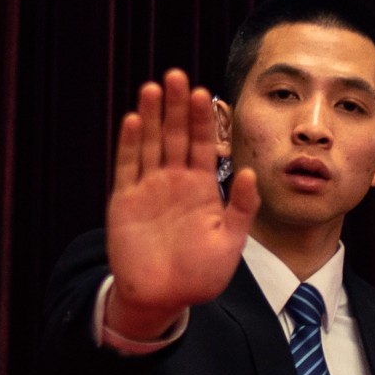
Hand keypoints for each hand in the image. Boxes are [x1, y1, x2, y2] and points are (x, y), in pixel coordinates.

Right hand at [104, 69, 258, 340]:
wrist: (164, 299)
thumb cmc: (200, 274)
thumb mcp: (230, 241)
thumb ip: (241, 207)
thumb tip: (249, 173)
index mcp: (200, 187)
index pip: (202, 144)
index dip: (202, 120)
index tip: (205, 93)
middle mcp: (174, 181)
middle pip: (175, 135)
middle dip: (176, 106)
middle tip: (177, 75)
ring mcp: (148, 188)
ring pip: (150, 143)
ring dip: (152, 116)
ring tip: (154, 87)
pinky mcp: (125, 201)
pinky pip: (127, 167)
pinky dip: (131, 144)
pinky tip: (135, 119)